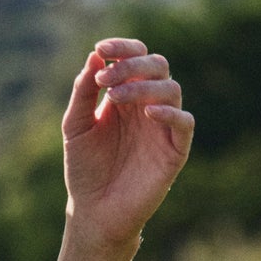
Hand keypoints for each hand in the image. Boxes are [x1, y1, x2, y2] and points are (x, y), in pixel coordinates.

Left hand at [61, 37, 192, 255]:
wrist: (94, 212)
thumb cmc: (85, 169)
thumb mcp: (76, 126)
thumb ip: (83, 92)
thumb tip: (94, 56)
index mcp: (126, 94)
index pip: (135, 57)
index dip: (122, 48)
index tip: (102, 49)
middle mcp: (148, 105)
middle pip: (156, 65)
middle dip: (132, 64)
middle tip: (104, 79)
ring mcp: (163, 127)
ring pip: (171, 89)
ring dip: (143, 86)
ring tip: (115, 98)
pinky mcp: (174, 150)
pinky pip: (184, 123)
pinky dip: (170, 114)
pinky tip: (147, 114)